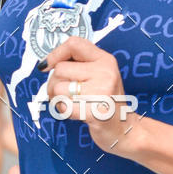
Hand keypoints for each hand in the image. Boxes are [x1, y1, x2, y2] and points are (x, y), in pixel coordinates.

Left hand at [44, 36, 141, 156]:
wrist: (125, 129)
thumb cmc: (106, 102)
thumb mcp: (100, 75)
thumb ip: (80, 64)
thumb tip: (47, 63)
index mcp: (106, 60)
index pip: (74, 43)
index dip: (55, 53)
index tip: (48, 65)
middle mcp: (106, 72)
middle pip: (60, 69)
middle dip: (54, 83)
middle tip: (65, 94)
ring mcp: (102, 92)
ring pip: (57, 88)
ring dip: (58, 99)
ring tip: (73, 104)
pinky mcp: (95, 112)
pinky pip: (63, 106)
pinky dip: (64, 111)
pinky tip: (76, 113)